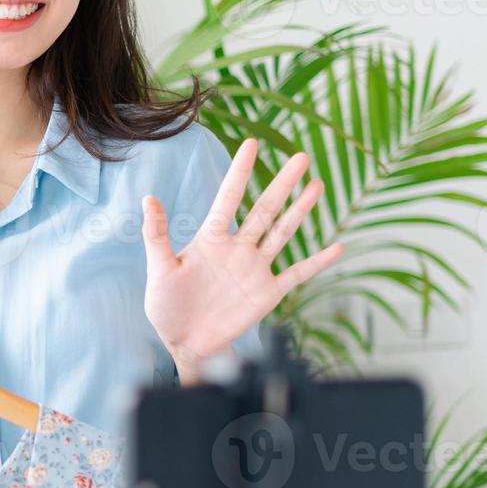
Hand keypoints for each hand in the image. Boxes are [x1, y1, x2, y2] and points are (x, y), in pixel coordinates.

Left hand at [140, 137, 343, 367]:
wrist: (184, 343)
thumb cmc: (166, 306)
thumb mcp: (158, 269)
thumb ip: (156, 235)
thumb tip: (148, 198)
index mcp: (210, 239)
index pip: (228, 198)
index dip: (240, 172)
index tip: (251, 143)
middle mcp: (237, 248)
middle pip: (265, 209)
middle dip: (283, 183)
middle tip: (302, 157)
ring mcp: (255, 269)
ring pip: (283, 232)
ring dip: (301, 210)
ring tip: (317, 185)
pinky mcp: (268, 292)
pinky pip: (297, 273)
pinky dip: (318, 261)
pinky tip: (338, 247)